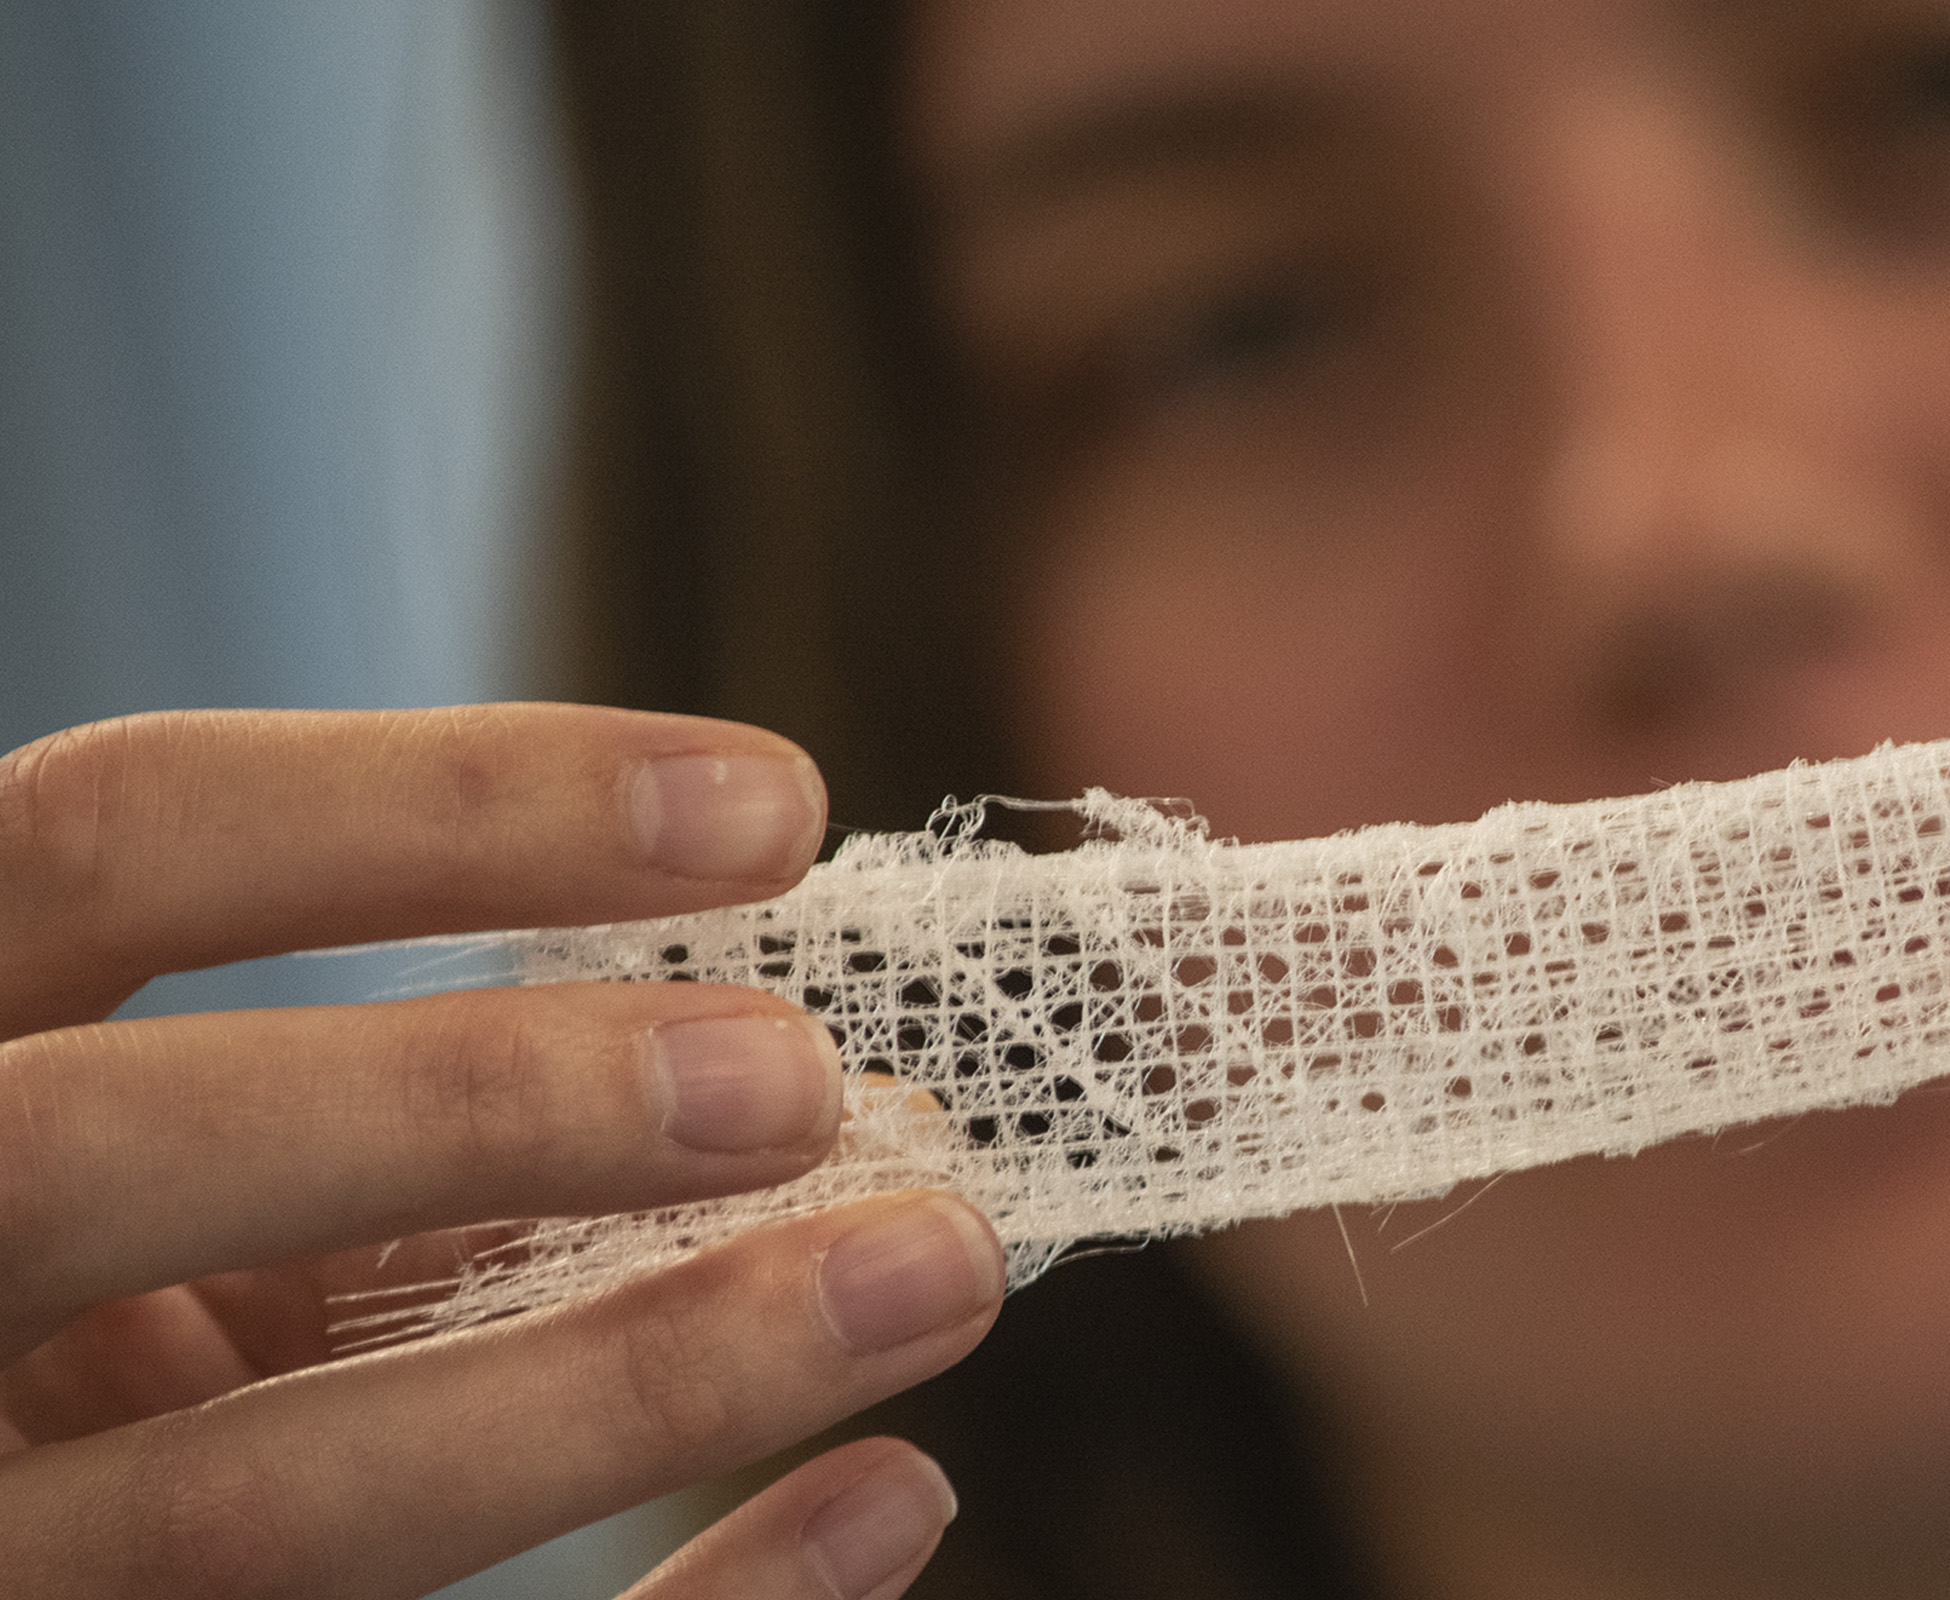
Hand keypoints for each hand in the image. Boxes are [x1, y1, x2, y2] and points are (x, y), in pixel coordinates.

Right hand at [0, 706, 1003, 1597]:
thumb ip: (413, 1135)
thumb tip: (836, 1105)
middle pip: (110, 1159)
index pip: (119, 842)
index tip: (780, 808)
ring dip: (646, 1380)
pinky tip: (887, 1502)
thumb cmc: (108, 1313)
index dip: (443, 805)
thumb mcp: (180, 1187)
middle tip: (809, 1077)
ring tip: (927, 1274)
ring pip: (262, 1509)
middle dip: (481, 1098)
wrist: (23, 1520)